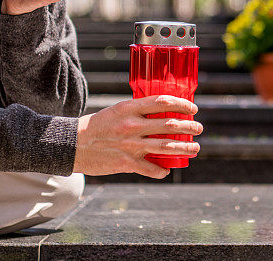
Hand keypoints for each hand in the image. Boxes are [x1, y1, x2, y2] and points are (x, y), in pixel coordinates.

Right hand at [73, 95, 201, 178]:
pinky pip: (150, 168)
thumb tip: (161, 111)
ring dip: (185, 148)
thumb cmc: (97, 126)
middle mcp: (132, 125)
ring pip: (166, 147)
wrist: (73, 145)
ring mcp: (130, 145)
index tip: (193, 108)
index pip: (162, 101)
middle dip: (189, 127)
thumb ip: (137, 111)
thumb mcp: (117, 111)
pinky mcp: (126, 162)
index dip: (181, 104)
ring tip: (195, 148)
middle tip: (199, 128)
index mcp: (129, 108)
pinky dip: (161, 171)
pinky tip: (167, 171)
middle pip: (169, 125)